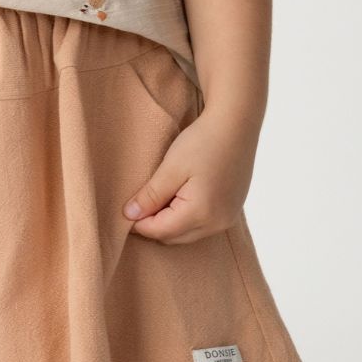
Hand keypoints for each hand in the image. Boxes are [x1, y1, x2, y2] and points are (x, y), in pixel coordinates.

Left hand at [122, 108, 257, 244]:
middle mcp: (218, 223)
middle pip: (175, 237)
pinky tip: (179, 197)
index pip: (161, 231)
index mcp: (201, 213)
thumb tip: (130, 215)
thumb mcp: (171, 167)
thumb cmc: (203, 141)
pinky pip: (203, 224)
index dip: (139, 224)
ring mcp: (228, 218)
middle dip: (154, 225)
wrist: (236, 123)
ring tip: (158, 198)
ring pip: (189, 233)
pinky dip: (187, 217)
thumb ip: (151, 195)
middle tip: (139, 204)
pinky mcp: (232, 210)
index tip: (125, 210)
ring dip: (171, 222)